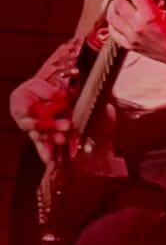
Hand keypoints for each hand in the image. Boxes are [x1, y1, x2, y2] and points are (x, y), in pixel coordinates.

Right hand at [10, 45, 77, 167]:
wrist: (36, 93)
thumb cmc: (38, 87)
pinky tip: (49, 160)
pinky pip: (40, 145)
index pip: (32, 106)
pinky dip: (44, 152)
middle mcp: (23, 117)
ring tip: (62, 141)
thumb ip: (49, 91)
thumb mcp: (41, 83)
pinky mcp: (37, 135)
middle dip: (51, 125)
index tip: (63, 103)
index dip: (46, 106)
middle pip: (35, 123)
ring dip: (50, 139)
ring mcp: (30, 128)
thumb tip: (62, 98)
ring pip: (39, 135)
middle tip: (67, 126)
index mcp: (20, 101)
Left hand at [105, 0, 165, 67]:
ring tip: (118, 0)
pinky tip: (118, 17)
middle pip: (119, 3)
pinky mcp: (130, 45)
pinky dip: (113, 22)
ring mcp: (132, 37)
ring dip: (113, 5)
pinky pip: (113, 32)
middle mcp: (138, 27)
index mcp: (150, 16)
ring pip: (112, 17)